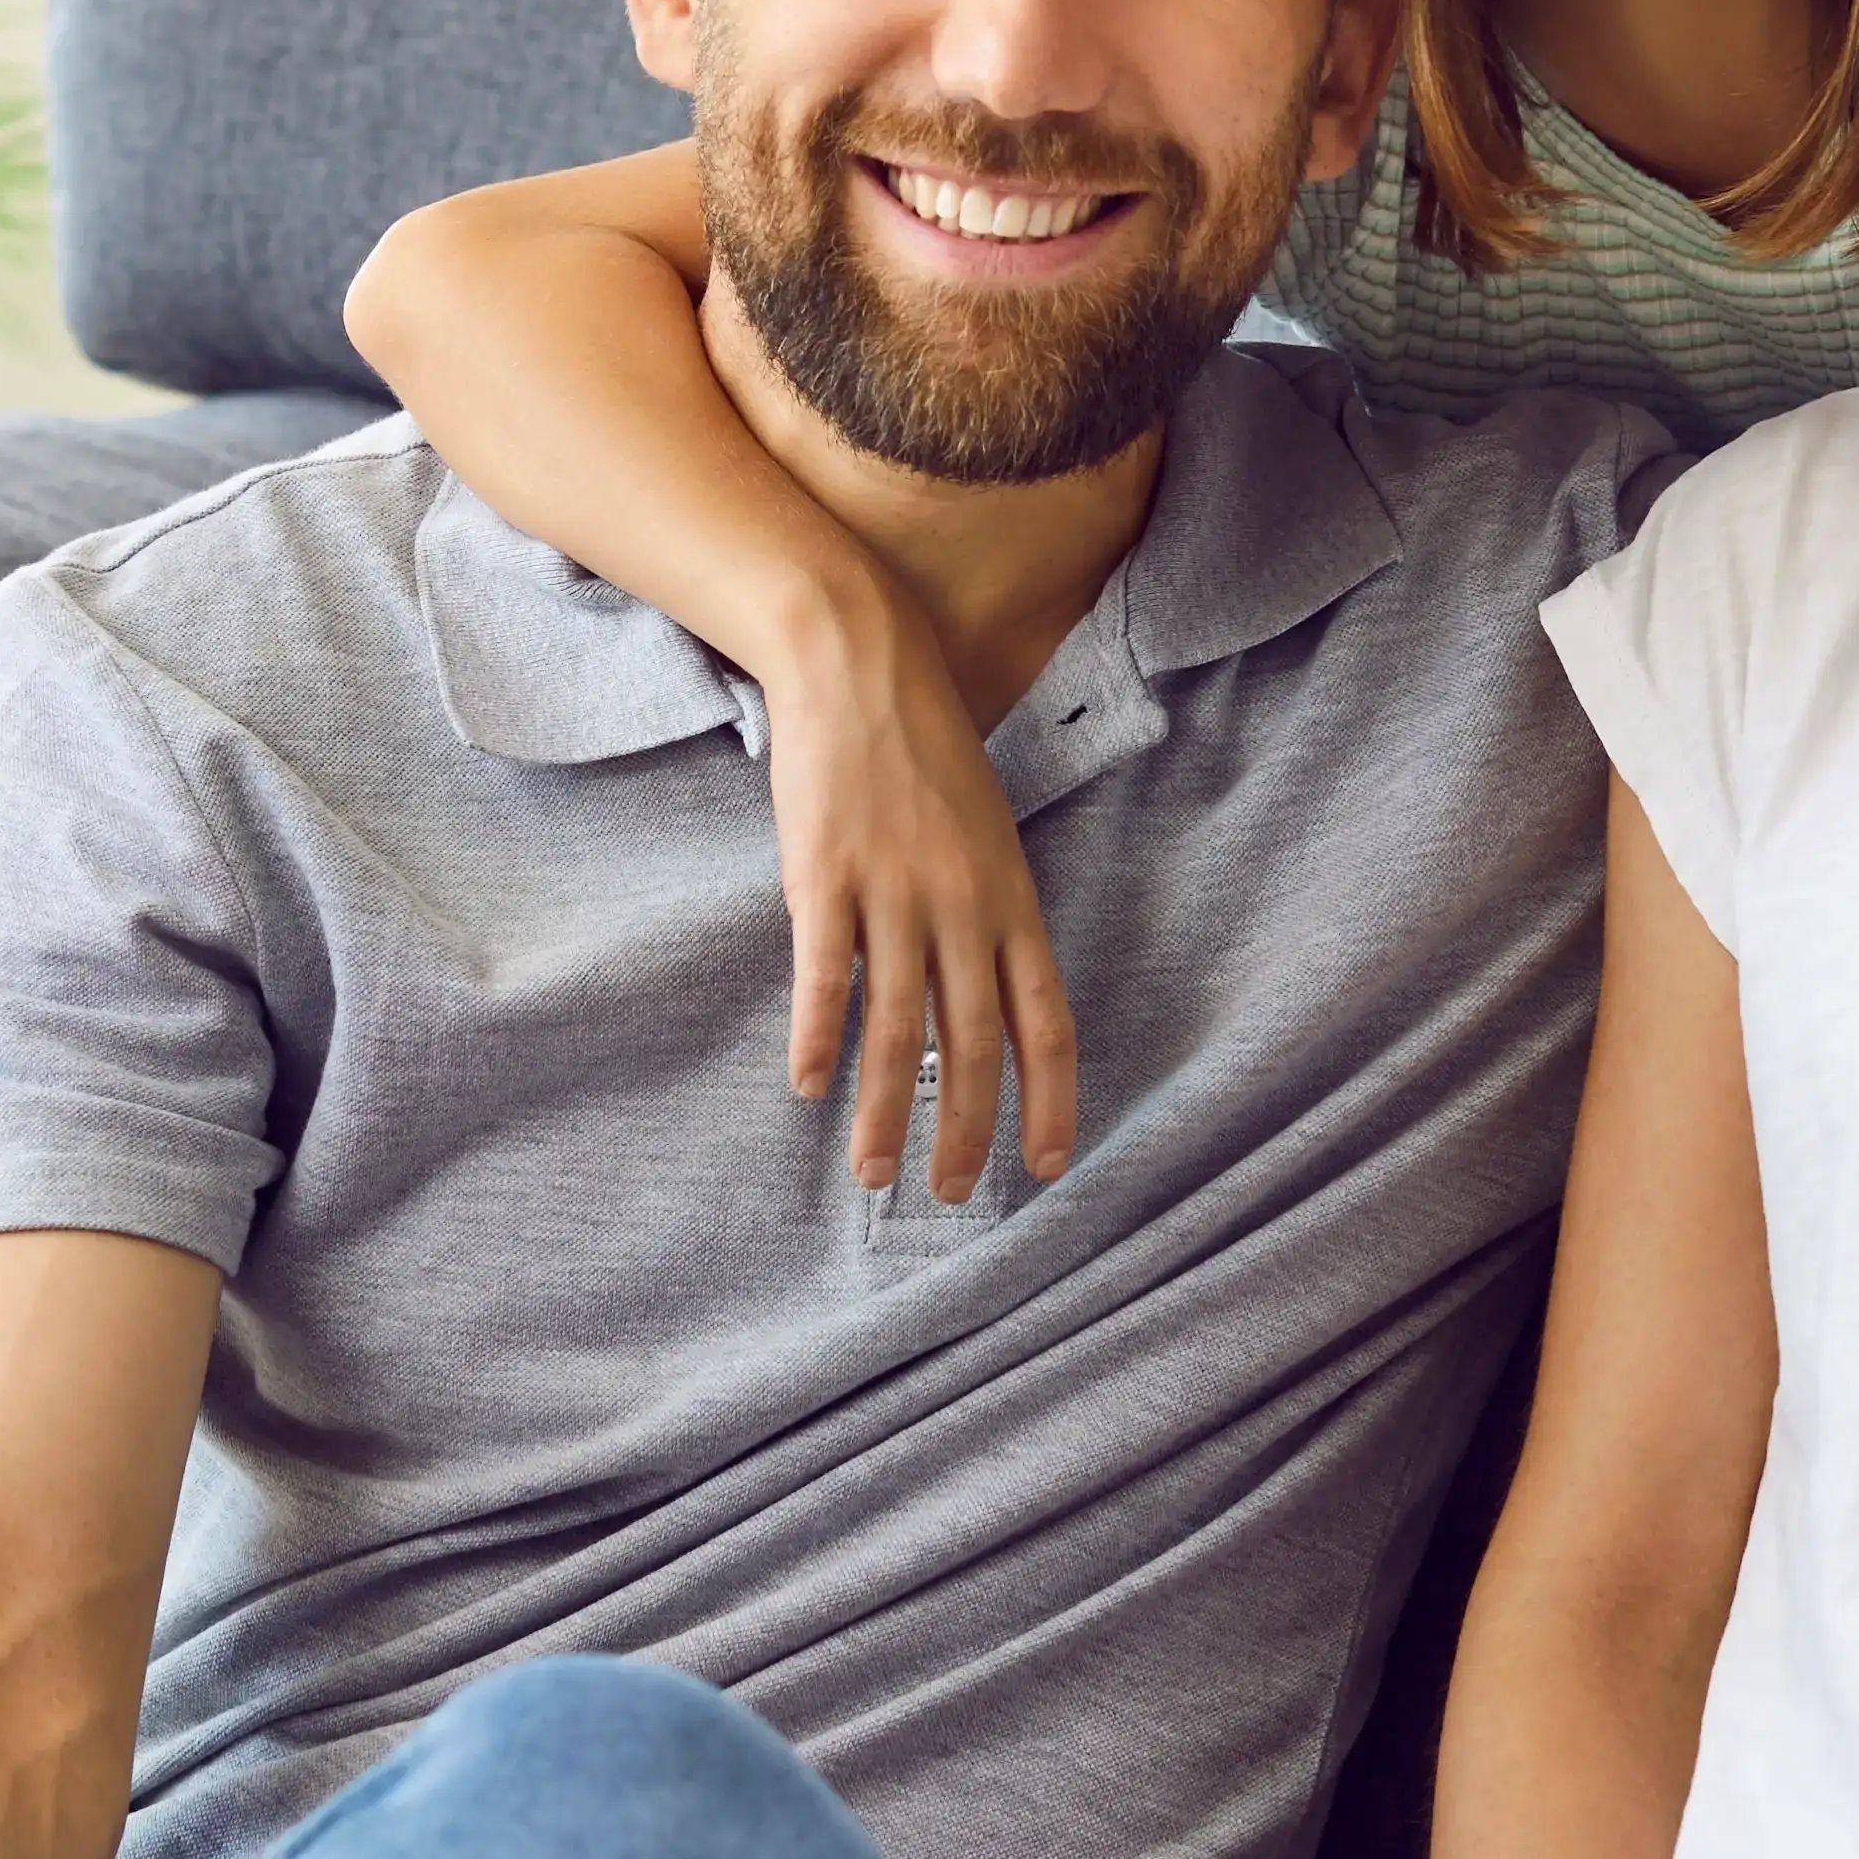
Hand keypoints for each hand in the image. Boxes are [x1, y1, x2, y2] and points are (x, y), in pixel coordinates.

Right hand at [762, 614, 1078, 1200]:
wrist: (858, 662)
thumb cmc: (921, 747)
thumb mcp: (982, 832)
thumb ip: (984, 914)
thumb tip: (977, 993)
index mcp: (1010, 900)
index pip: (1046, 1024)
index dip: (1051, 1102)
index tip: (1045, 1166)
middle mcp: (962, 907)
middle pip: (975, 1047)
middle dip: (966, 1133)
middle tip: (948, 1196)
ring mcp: (894, 892)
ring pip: (899, 1031)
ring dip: (885, 1114)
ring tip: (873, 1175)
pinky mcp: (825, 877)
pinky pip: (824, 978)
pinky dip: (817, 1039)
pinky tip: (806, 1086)